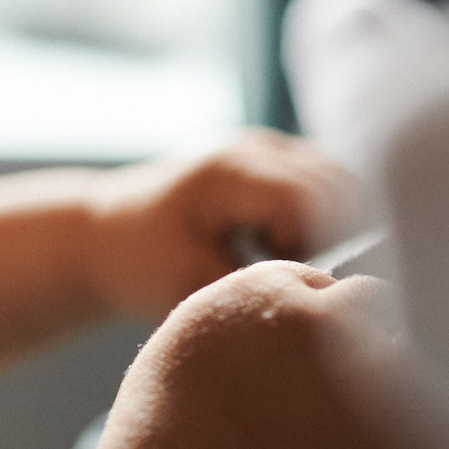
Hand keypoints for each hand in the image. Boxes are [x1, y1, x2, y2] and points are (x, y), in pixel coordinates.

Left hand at [80, 132, 363, 320]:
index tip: (296, 276)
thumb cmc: (140, 264)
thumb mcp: (192, 288)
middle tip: (295, 271)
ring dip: (334, 225)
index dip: (323, 245)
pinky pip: (327, 184)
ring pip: (343, 182)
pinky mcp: (275, 159)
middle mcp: (255, 148)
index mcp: (230, 174)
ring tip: (286, 256)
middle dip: (338, 236)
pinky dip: (322, 217)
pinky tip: (282, 244)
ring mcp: (267, 147)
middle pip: (342, 185)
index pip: (316, 201)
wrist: (106, 233)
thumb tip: (320, 302)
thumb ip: (257, 289)